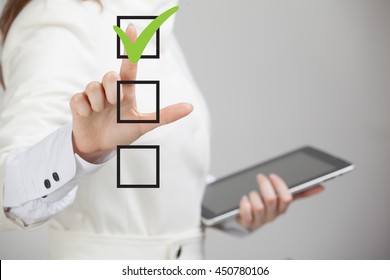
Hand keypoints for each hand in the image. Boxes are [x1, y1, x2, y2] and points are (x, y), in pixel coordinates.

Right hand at [70, 25, 192, 161]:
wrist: (100, 147)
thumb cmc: (123, 132)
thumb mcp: (144, 124)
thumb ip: (165, 116)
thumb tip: (190, 107)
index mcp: (125, 92)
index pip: (128, 67)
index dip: (131, 48)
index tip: (133, 29)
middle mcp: (109, 90)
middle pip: (110, 76)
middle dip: (112, 91)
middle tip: (114, 104)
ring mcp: (93, 95)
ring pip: (92, 87)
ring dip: (98, 103)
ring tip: (100, 113)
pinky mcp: (78, 102)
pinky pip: (79, 99)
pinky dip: (85, 109)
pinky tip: (88, 115)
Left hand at [236, 173, 323, 229]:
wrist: (248, 220)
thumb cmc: (266, 205)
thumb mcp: (282, 198)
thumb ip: (299, 193)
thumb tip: (321, 187)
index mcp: (282, 208)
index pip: (287, 198)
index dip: (280, 186)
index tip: (273, 176)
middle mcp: (273, 215)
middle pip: (271, 200)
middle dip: (264, 185)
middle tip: (260, 177)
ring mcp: (260, 220)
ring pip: (258, 206)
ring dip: (253, 195)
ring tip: (251, 192)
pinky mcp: (248, 222)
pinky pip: (246, 212)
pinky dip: (244, 203)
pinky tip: (244, 199)